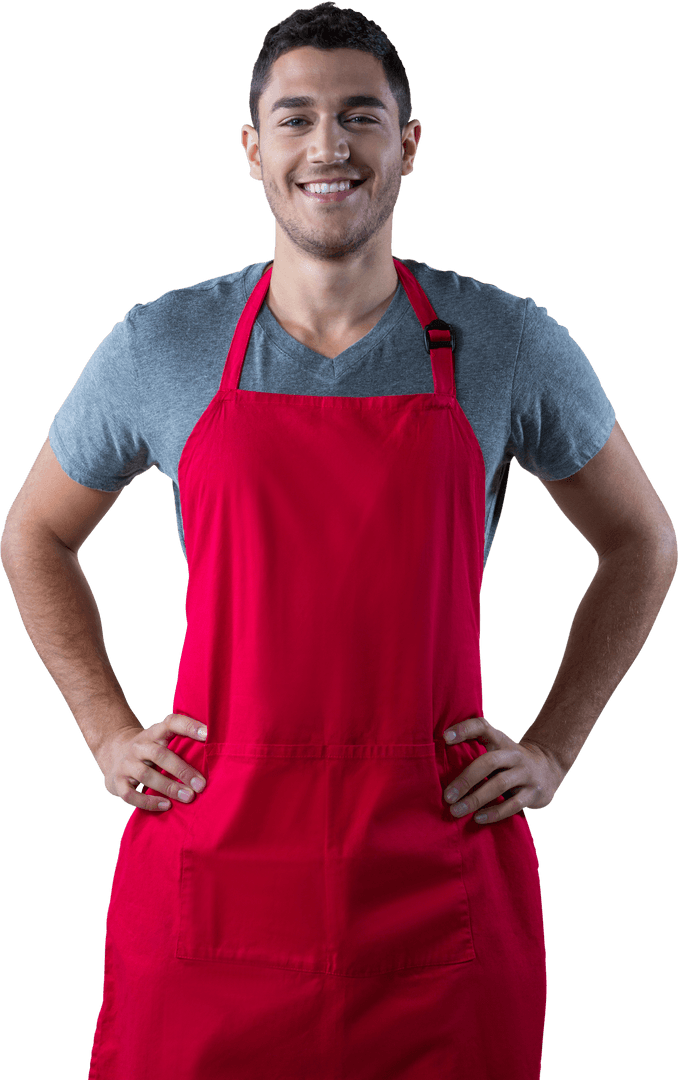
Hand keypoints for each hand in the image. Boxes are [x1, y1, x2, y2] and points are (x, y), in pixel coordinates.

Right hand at [96, 713, 207, 811]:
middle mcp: (139, 746)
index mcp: (154, 733)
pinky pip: (131, 794)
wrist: (112, 753)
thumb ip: (182, 743)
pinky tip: (167, 806)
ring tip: (189, 797)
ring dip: (169, 787)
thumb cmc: (149, 750)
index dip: (189, 726)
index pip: (171, 722)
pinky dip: (149, 802)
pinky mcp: (117, 782)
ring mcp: (126, 764)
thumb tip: (218, 756)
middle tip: (201, 784)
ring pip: (146, 775)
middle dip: (182, 770)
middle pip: (160, 754)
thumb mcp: (161, 740)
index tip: (208, 733)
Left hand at [441, 716, 566, 823]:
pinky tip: (477, 818)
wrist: (548, 769)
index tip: (445, 737)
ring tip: (456, 810)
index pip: (483, 727)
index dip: (464, 729)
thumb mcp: (497, 749)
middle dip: (465, 779)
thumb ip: (474, 750)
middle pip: (488, 762)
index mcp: (501, 740)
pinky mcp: (534, 793)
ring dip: (475, 799)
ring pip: (499, 785)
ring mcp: (526, 774)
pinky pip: (512, 805)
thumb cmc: (509, 761)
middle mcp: (514, 754)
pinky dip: (493, 812)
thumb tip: (436, 763)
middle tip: (447, 796)